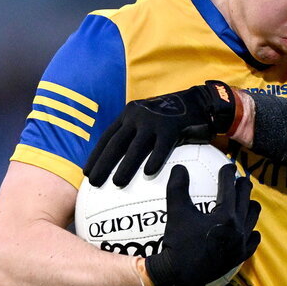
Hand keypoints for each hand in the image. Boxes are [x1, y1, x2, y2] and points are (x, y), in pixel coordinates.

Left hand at [85, 81, 238, 187]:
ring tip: (117, 183)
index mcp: (129, 115)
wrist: (199, 102)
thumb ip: (136, 134)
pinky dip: (155, 159)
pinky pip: (162, 146)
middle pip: (116, 143)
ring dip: (125, 166)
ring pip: (136, 147)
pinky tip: (149, 174)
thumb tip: (121, 160)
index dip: (96, 155)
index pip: (107, 137)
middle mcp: (137, 116)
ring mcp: (154, 121)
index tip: (87, 172)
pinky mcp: (172, 126)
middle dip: (103, 163)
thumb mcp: (148, 121)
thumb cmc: (172, 118)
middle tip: (94, 182)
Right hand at [146, 163, 260, 285]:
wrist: (179, 275)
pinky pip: (253, 240)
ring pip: (253, 217)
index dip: (228, 173)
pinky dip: (251, 230)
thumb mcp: (176, 212)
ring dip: (248, 205)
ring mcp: (241, 244)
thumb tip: (179, 167)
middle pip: (246, 198)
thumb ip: (178, 187)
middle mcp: (238, 228)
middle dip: (242, 185)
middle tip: (238, 180)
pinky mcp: (240, 256)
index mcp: (225, 216)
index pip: (230, 187)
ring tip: (242, 201)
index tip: (228, 166)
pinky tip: (245, 228)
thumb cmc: (178, 242)